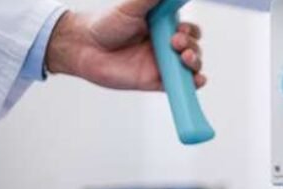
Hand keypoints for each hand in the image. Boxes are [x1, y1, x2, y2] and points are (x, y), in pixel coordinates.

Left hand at [45, 0, 205, 90]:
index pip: (189, 30)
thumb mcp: (132, 5)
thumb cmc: (106, 23)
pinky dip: (193, 84)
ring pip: (191, 66)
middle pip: (193, 48)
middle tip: (175, 42)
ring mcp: (162, 64)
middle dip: (192, 45)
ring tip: (183, 57)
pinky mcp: (156, 82)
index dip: (191, 30)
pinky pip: (180, 86)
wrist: (85, 46)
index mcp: (163, 27)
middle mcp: (165, 46)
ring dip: (195, 62)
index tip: (182, 28)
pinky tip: (197, 79)